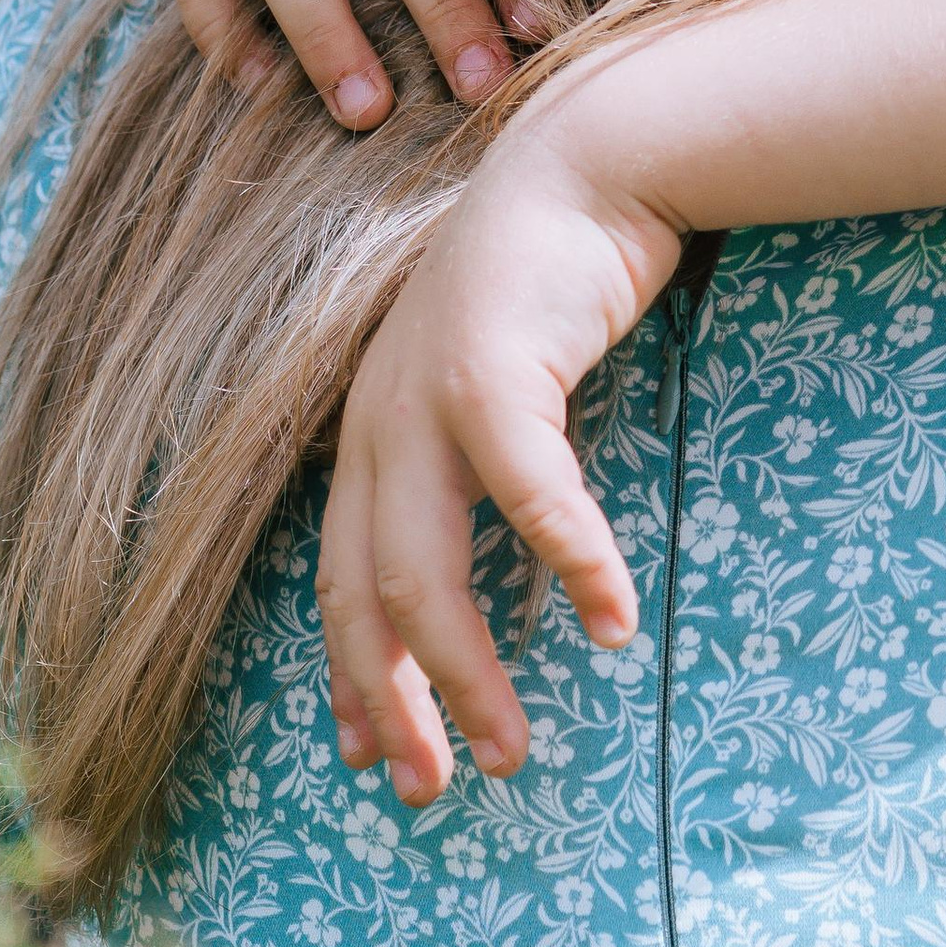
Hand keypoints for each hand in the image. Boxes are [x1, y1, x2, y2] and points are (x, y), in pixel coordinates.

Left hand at [315, 103, 689, 797]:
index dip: (352, 675)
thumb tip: (509, 557)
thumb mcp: (498, 382)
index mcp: (372, 429)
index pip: (335, 577)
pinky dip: (569, 561)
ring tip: (512, 743)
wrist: (589, 158)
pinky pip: (527, 490)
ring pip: (421, 566)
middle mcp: (377, 418)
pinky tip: (610, 619)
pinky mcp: (493, 363)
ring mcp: (425, 391)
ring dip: (466, 669)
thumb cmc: (556, 278)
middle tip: (439, 788)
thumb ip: (482, 465)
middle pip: (361, 594)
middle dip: (394, 703)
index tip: (376, 759)